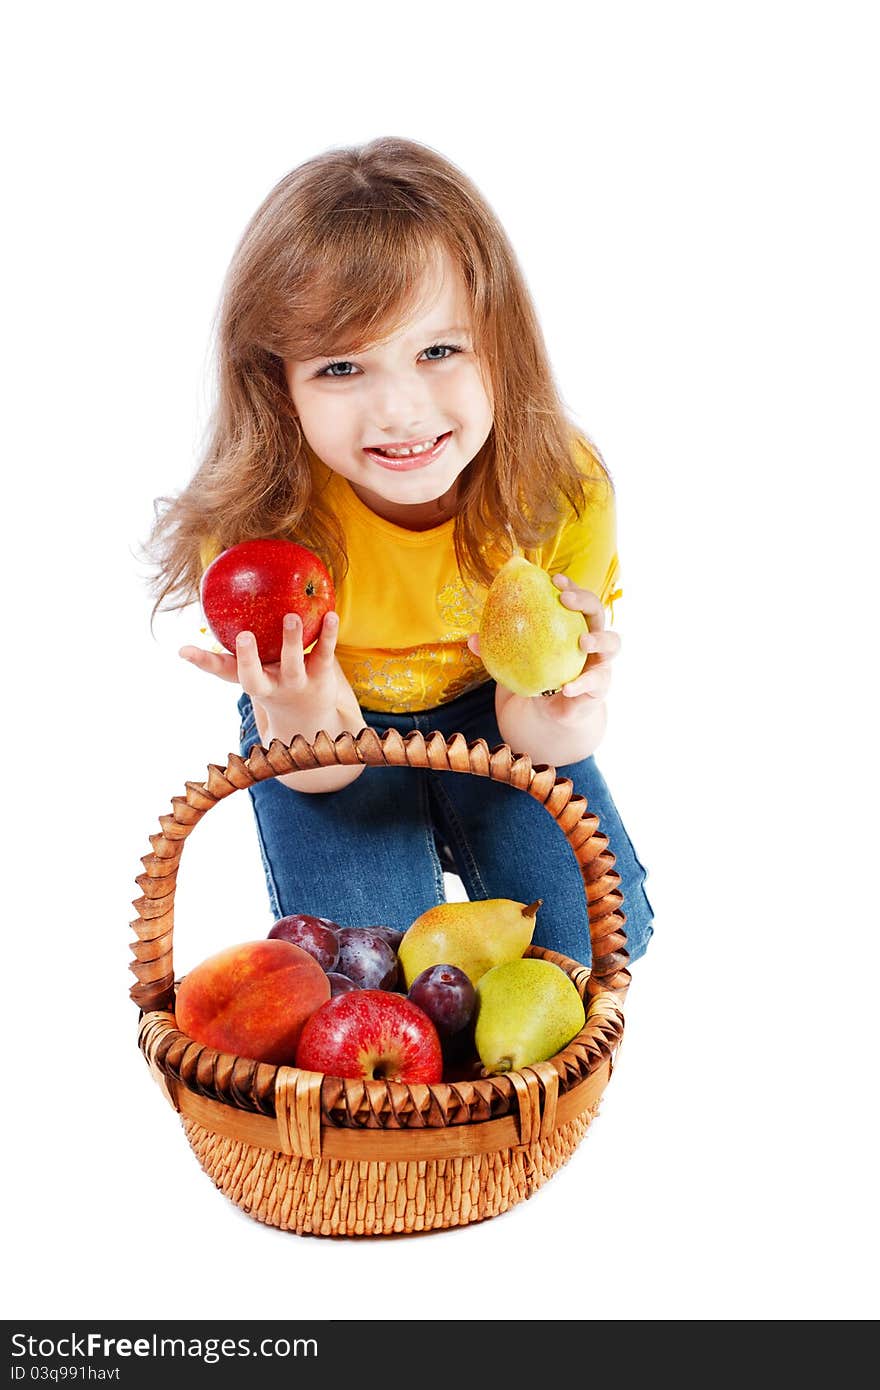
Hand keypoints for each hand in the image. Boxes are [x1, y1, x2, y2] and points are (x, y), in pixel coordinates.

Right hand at [180, 610, 358, 743]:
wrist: (309, 717)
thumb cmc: (273, 681)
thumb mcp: (255, 668)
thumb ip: (239, 644)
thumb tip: (216, 603)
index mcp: (249, 679)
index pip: (221, 672)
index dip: (202, 662)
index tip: (184, 650)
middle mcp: (268, 685)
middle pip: (253, 678)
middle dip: (247, 659)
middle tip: (243, 636)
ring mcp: (295, 683)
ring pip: (292, 664)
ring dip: (291, 641)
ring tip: (291, 616)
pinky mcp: (320, 676)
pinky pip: (324, 653)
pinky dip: (327, 635)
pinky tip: (330, 615)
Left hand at [466, 575, 619, 709]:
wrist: (551, 708)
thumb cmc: (536, 673)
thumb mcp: (516, 658)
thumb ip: (498, 647)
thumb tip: (470, 639)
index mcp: (573, 624)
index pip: (576, 598)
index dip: (569, 586)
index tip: (553, 579)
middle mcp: (593, 637)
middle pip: (598, 612)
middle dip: (585, 600)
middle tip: (565, 599)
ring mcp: (601, 660)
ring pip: (613, 644)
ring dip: (600, 639)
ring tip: (582, 642)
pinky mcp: (600, 686)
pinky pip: (596, 683)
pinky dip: (581, 685)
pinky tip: (567, 688)